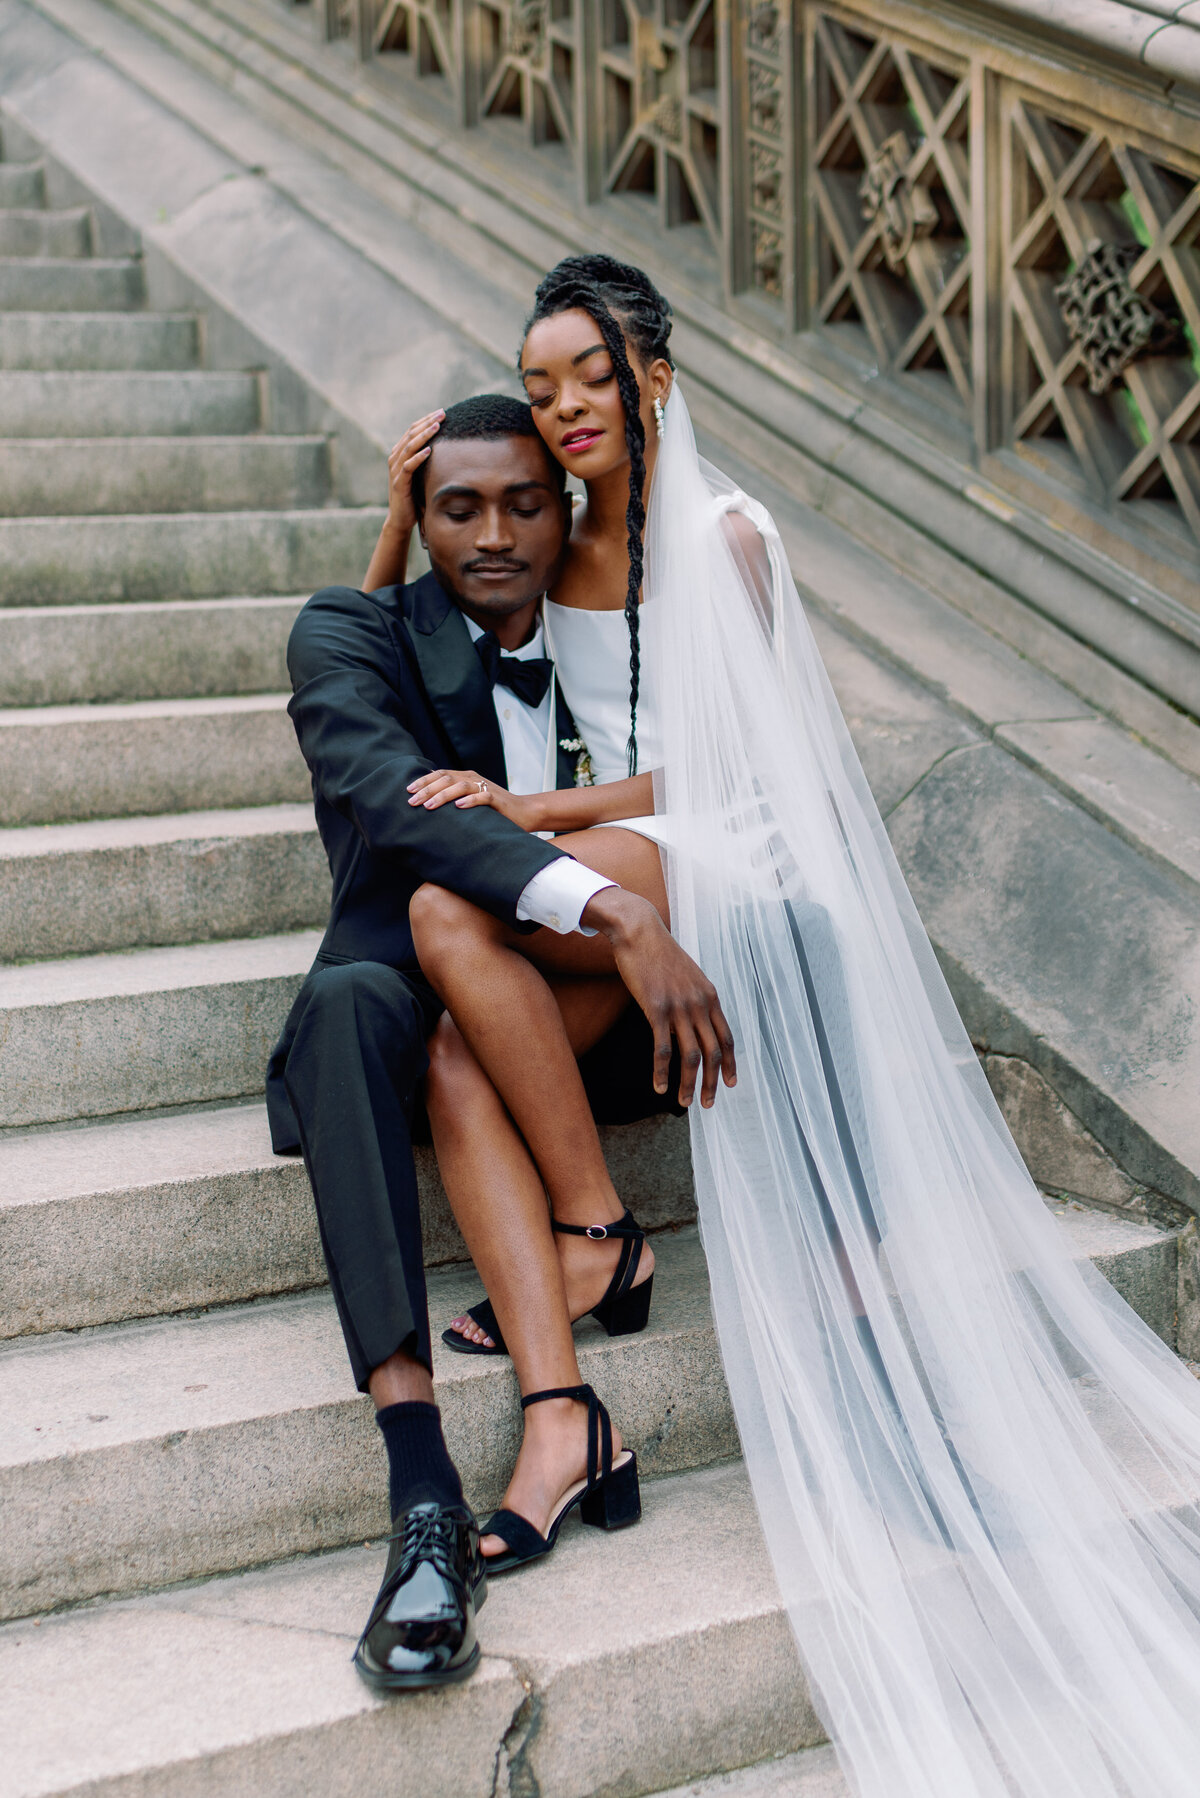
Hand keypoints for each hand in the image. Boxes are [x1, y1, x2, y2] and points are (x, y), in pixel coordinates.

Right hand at [384, 410, 443, 536]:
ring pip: (409, 447)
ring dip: (424, 436)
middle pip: (411, 434)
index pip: (413, 430)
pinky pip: (408, 467)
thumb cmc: (414, 496)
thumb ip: (428, 460)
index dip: (426, 420)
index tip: (442, 412)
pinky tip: (430, 450)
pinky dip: (418, 457)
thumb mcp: (422, 474)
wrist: (401, 519)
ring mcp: (395, 471)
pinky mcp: (399, 484)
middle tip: (443, 413)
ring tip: (437, 426)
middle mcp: (395, 458)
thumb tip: (449, 448)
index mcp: (400, 453)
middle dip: (427, 422)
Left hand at [407, 768, 540, 831]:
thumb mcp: (470, 801)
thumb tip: (427, 804)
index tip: (407, 791)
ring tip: (429, 806)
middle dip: (427, 790)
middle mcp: (473, 779)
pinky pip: (482, 797)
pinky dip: (470, 801)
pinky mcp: (497, 799)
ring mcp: (485, 787)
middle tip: (412, 802)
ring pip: (460, 786)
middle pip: (446, 779)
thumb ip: (452, 799)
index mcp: (465, 777)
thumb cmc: (493, 810)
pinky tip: (459, 807)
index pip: (440, 774)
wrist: (524, 812)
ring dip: (442, 795)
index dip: (423, 781)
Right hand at [583, 889, 736, 1109]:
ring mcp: (679, 1007)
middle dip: (712, 1082)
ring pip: (691, 1056)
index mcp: (709, 996)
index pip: (726, 1038)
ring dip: (689, 1083)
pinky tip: (659, 1086)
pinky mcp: (656, 1009)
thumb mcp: (687, 976)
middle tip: (707, 1103)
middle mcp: (699, 1004)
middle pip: (713, 1052)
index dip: (729, 1064)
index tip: (729, 1084)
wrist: (639, 932)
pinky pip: (662, 1049)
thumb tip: (690, 1023)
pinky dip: (662, 1072)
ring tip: (685, 1102)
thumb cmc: (659, 954)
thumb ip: (694, 999)